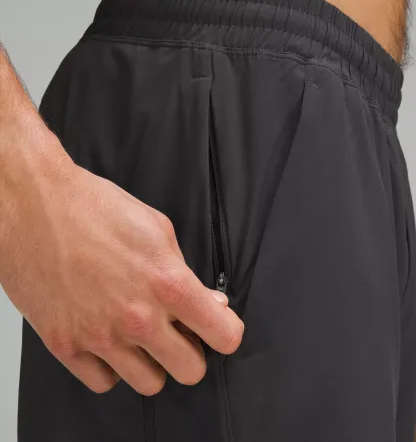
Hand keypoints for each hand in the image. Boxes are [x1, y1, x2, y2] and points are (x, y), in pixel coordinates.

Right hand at [1, 153, 243, 395]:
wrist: (35, 205)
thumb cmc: (93, 208)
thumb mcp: (157, 228)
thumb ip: (186, 272)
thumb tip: (208, 304)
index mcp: (168, 283)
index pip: (224, 335)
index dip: (226, 332)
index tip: (218, 327)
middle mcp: (138, 317)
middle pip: (190, 370)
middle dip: (191, 352)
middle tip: (179, 333)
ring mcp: (100, 336)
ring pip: (149, 383)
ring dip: (152, 362)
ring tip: (140, 335)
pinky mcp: (66, 345)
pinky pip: (104, 382)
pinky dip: (111, 366)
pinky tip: (108, 339)